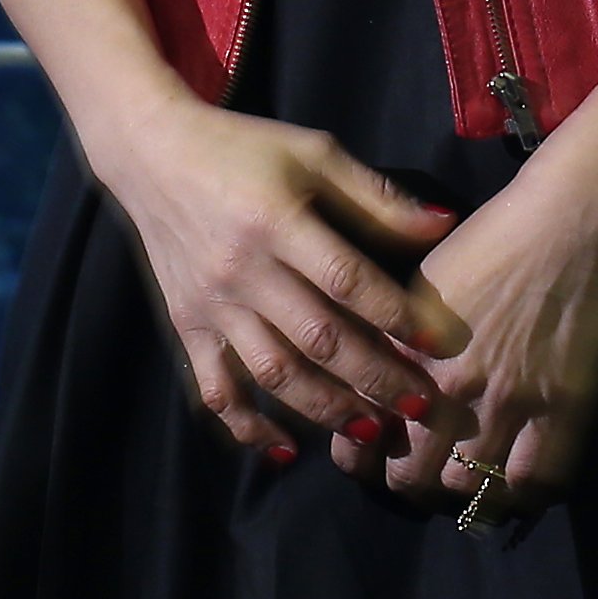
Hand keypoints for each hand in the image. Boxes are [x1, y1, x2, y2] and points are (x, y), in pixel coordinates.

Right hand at [86, 95, 464, 458]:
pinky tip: (286, 450)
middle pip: (317, 338)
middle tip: (422, 405)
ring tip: (373, 429)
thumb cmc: (244, 148)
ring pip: (273, 373)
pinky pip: (215, 388)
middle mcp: (241, 269)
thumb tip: (444, 224)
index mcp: (276, 219)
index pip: (346, 279)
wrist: (152, 153)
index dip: (395, 315)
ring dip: (326, 408)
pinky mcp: (186, 326)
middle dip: (375, 378)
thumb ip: (376, 197)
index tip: (437, 343)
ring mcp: (210, 304)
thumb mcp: (313, 154)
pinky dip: (247, 426)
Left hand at [332, 156, 597, 524]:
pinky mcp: (564, 411)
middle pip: (412, 473)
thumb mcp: (423, 280)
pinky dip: (518, 495)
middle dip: (405, 482)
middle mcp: (450, 385)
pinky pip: (533, 484)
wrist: (575, 218)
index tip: (367, 451)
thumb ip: (393, 335)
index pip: (368, 427)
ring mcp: (510, 402)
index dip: (361, 454)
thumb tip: (373, 376)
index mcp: (408, 349)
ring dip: (459, 492)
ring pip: (466, 488)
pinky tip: (511, 484)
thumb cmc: (496, 235)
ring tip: (462, 482)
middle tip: (415, 475)